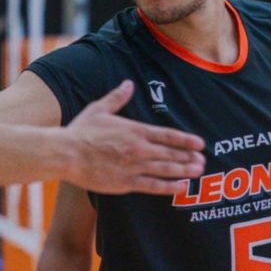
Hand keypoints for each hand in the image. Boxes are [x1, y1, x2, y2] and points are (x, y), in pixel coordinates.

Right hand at [65, 80, 204, 194]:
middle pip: (171, 153)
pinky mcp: (126, 183)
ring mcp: (134, 166)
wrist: (66, 153)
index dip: (186, 140)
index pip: (167, 135)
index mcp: (135, 130)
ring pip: (167, 169)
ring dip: (185, 170)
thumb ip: (117, 97)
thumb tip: (128, 83)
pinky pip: (153, 186)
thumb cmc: (81, 131)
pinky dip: (170, 187)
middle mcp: (139, 148)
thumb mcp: (99, 109)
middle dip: (189, 156)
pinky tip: (182, 187)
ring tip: (198, 171)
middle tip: (204, 160)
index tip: (200, 143)